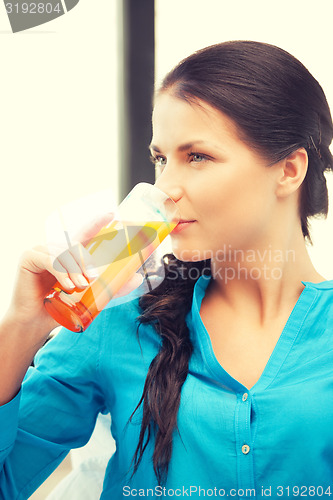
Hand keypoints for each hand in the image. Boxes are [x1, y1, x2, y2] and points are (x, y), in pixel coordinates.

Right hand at [6, 213, 141, 334]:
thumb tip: (138, 278)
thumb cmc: (61, 307)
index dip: (98, 223)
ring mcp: (42, 251)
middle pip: (77, 246)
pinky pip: (50, 259)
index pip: (86, 234)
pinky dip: (61, 272)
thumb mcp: (90, 295)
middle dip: (87, 262)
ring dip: (75, 270)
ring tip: (78, 287)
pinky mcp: (30, 257)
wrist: (37, 322)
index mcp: (71, 255)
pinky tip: (67, 286)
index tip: (112, 215)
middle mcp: (57, 249)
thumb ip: (112, 287)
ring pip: (65, 253)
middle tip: (93, 279)